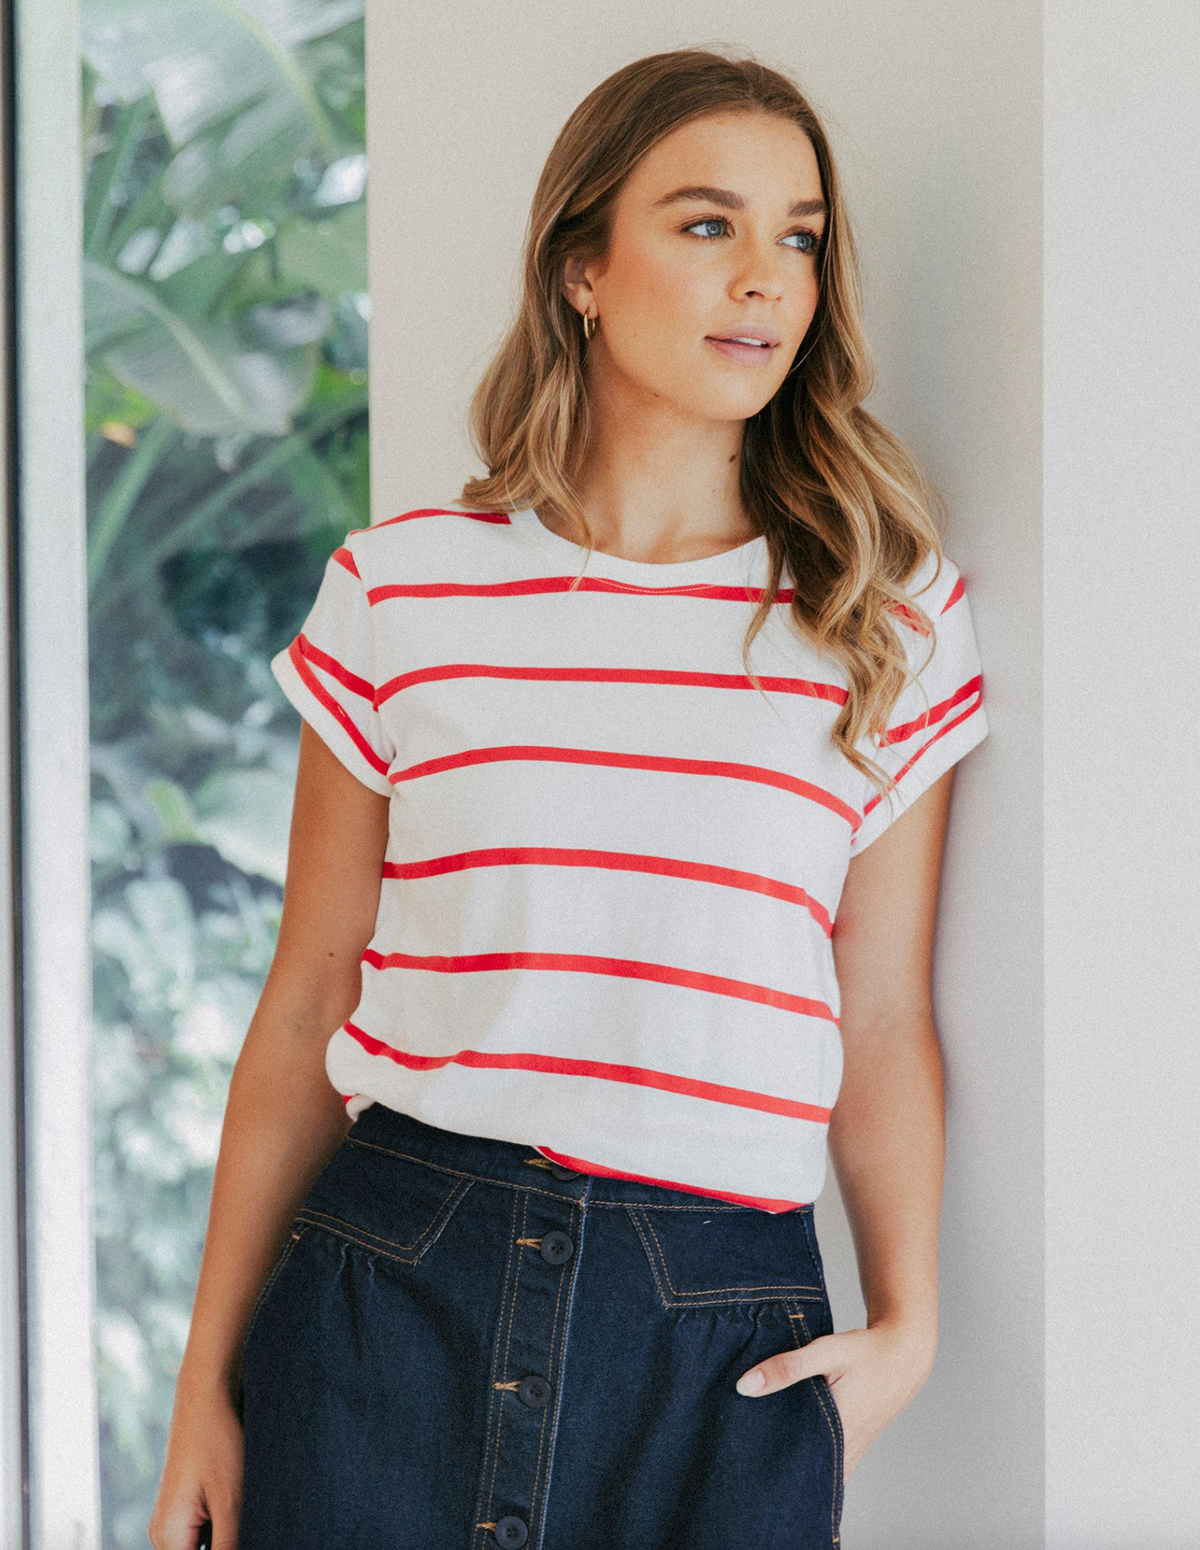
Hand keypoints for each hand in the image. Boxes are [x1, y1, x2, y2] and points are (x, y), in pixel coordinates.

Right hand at [148, 1387, 243, 1549]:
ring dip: (221, 1539)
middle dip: (222, 1545)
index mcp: (168, 1537)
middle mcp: (161, 1533)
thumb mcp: (231, 1501)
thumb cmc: (217, 1440)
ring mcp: (168, 1520)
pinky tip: (234, 1508)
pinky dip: (217, 1528)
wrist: (205, 1395)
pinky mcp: (179, 1507)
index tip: (236, 1534)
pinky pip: (197, 1533)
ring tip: (237, 1511)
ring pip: (197, 1547)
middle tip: (239, 1518)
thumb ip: (227, 1547)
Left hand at [734, 1319, 935, 1482]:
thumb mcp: (826, 1352)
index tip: (744, 1467)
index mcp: (838, 1429)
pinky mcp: (856, 1444)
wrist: (903, 1354)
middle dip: (779, 1471)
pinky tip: (793, 1454)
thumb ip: (787, 1367)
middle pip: (805, 1471)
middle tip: (748, 1468)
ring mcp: (853, 1449)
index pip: (797, 1463)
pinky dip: (813, 1462)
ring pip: (819, 1471)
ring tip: (764, 1465)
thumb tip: (745, 1386)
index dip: (770, 1467)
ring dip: (797, 1468)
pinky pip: (832, 1464)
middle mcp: (847, 1447)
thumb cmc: (866, 1351)